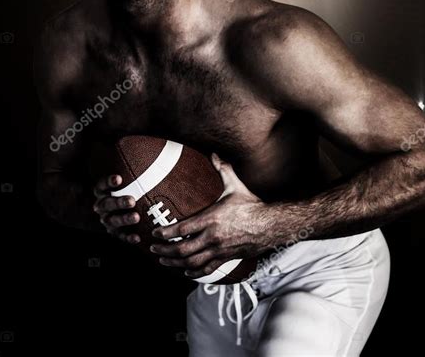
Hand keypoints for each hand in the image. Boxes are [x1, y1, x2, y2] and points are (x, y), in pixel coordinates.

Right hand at [93, 174, 140, 243]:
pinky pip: (121, 236)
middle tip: (132, 200)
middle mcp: (102, 205)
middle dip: (118, 202)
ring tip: (136, 217)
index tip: (119, 179)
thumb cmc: (131, 187)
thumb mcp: (131, 177)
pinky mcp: (115, 233)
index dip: (108, 182)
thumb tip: (156, 150)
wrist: (126, 209)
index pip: (102, 185)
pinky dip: (128, 237)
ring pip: (112, 221)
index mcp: (103, 191)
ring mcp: (108, 220)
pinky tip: (138, 237)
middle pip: (107, 204)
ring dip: (124, 220)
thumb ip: (137, 167)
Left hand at [149, 153, 275, 278]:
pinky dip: (194, 272)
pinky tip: (186, 271)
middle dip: (165, 251)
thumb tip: (214, 153)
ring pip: (192, 263)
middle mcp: (213, 237)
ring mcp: (219, 250)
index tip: (155, 232)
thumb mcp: (235, 185)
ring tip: (164, 261)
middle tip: (153, 249)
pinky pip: (207, 269)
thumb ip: (222, 169)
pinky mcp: (226, 258)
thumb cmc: (252, 205)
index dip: (166, 232)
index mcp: (212, 219)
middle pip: (183, 250)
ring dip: (175, 264)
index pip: (182, 229)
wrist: (270, 225)